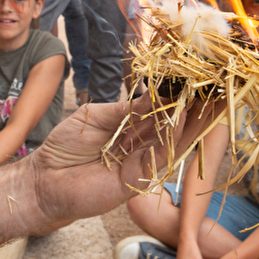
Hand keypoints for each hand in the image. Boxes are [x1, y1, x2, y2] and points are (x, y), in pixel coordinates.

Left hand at [26, 97, 203, 226]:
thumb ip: (123, 110)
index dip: (175, 97)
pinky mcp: (137, 179)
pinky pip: (159, 156)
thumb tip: (152, 95)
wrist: (44, 179)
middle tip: (213, 88)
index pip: (158, 110)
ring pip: (172, 140)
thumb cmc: (64, 146)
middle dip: (192, 107)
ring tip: (207, 99)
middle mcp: (139, 144)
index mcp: (129, 128)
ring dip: (191, 120)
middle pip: (172, 125)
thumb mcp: (94, 116)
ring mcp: (140, 162)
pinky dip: (172, 138)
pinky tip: (182, 118)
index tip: (194, 79)